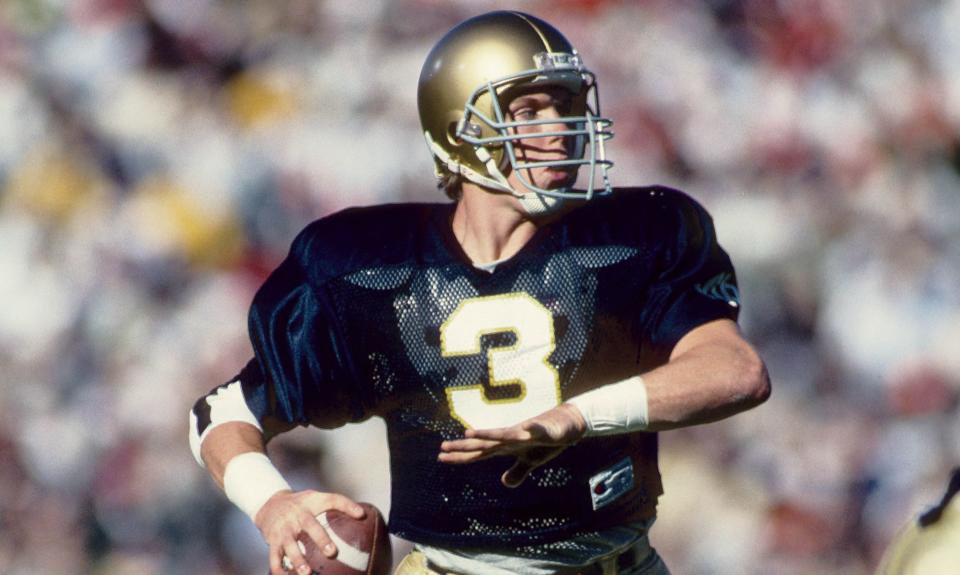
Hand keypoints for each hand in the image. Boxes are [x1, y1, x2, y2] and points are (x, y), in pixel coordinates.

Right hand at [254, 489, 364, 574]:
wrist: (269, 503)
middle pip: (309, 525)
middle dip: (320, 539)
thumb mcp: (317, 498)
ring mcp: (284, 529)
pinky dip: (279, 569)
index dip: (347, 505)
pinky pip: (274, 557)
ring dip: (298, 560)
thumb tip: (363, 514)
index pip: (331, 500)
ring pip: (289, 545)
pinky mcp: (273, 541)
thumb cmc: (301, 504)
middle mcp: (296, 515)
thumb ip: (338, 504)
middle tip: (332, 552)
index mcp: (310, 503)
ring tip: (306, 573)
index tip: (360, 515)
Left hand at [438, 403, 586, 487]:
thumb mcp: (530, 462)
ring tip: (469, 434)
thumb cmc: (545, 442)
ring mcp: (524, 432)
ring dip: (487, 434)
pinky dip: (529, 429)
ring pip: (502, 434)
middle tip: (442, 447)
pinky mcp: (541, 429)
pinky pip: (534, 429)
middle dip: (463, 446)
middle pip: (484, 444)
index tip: (441, 457)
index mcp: (506, 447)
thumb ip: (517, 472)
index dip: (461, 456)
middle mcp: (510, 438)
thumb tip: (504, 483)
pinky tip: (523, 429)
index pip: (479, 453)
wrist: (566, 425)